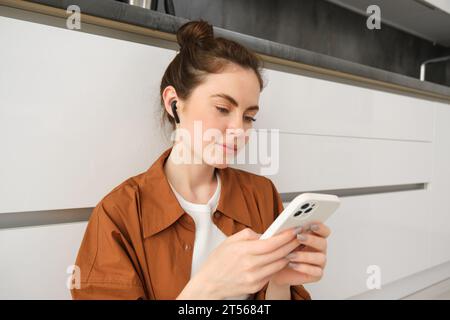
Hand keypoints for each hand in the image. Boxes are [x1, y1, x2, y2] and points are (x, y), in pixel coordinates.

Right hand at [177, 227, 301, 298]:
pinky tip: (281, 259)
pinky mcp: (256, 286)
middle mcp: (250, 266)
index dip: (285, 236)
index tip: (293, 230)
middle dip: (291, 244)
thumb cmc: (217, 261)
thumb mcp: (229, 241)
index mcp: (243, 251)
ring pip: (279, 265)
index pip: (271, 243)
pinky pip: (272, 274)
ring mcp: (254, 278)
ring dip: (288, 255)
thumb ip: (248, 234)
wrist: (209, 283)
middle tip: (298, 236)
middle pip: (279, 254)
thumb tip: (264, 233)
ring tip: (292, 247)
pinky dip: (278, 265)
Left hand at [269, 222, 330, 286]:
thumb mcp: (282, 240)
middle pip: (323, 243)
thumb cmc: (281, 252)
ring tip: (290, 255)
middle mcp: (319, 250)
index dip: (320, 227)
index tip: (311, 225)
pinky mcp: (316, 275)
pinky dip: (303, 267)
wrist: (275, 269)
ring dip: (304, 255)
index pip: (324, 231)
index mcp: (314, 238)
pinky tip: (292, 264)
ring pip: (321, 258)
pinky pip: (316, 271)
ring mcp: (319, 263)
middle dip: (311, 239)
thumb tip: (288, 226)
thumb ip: (288, 232)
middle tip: (299, 237)